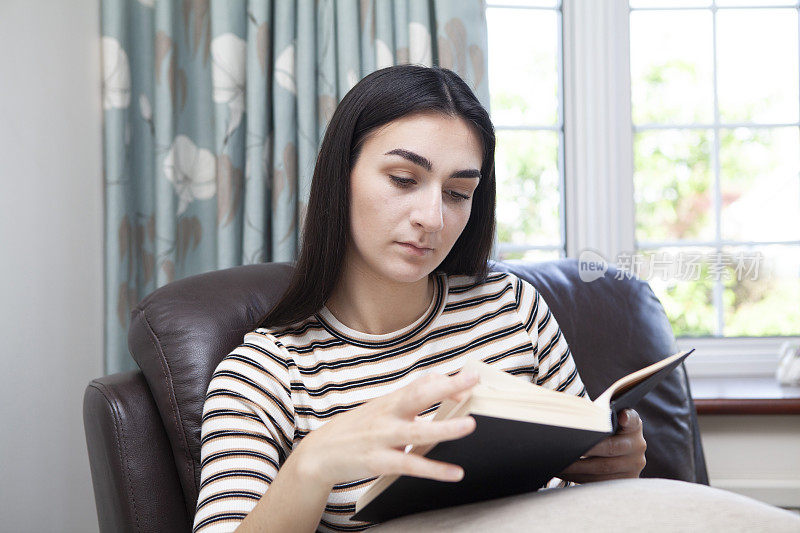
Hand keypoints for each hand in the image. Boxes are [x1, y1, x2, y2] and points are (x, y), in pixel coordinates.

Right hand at [291, 371, 479, 488]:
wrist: (320, 453)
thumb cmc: (356, 429)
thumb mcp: (381, 408)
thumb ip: (409, 399)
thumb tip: (439, 385)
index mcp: (391, 401)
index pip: (421, 383)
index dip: (446, 380)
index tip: (470, 378)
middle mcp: (388, 415)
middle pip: (420, 396)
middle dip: (447, 387)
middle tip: (472, 380)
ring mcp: (383, 438)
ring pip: (418, 431)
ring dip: (445, 428)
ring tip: (470, 425)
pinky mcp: (380, 462)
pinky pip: (411, 465)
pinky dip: (434, 469)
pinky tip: (454, 473)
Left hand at [557, 408, 646, 482]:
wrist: (614, 446)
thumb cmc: (603, 427)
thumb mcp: (605, 415)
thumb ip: (599, 411)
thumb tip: (580, 413)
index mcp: (633, 425)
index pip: (632, 419)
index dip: (627, 418)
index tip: (620, 416)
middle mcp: (637, 445)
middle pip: (611, 447)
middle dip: (587, 449)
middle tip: (566, 448)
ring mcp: (633, 465)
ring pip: (603, 468)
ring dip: (578, 467)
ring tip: (560, 462)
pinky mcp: (623, 480)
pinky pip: (599, 481)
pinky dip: (578, 477)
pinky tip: (563, 471)